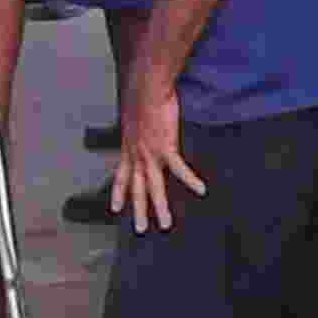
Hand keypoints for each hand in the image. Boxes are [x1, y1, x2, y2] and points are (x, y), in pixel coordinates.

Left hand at [111, 77, 206, 232]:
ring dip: (159, 207)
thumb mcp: (134, 115)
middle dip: (138, 210)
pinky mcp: (165, 147)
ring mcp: (150, 153)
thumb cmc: (141, 96)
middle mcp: (136, 155)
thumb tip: (141, 122)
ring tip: (165, 225)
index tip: (116, 208)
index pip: (121, 176)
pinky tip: (201, 189)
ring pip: (154, 187)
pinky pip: (179, 169)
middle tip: (140, 230)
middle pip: (137, 188)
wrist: (145, 88)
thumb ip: (138, 125)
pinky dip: (190, 180)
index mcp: (129, 148)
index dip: (119, 193)